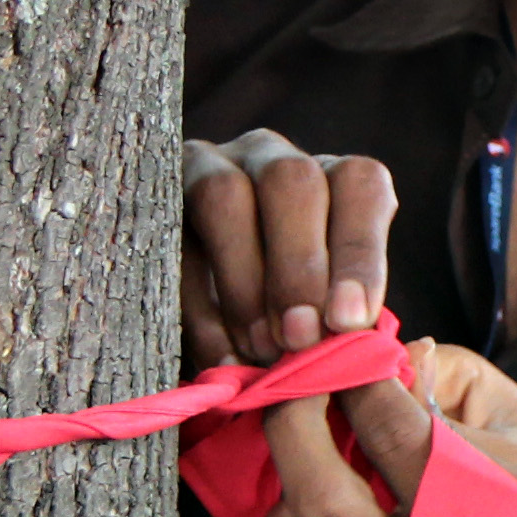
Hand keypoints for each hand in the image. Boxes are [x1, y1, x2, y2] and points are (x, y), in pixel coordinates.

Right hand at [183, 131, 396, 367]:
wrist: (218, 318)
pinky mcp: (157, 200)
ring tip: (260, 349)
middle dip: (297, 267)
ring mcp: (208, 168)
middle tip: (300, 339)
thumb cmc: (295, 316)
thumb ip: (342, 315)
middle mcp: (273, 158)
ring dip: (245, 282)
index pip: (360, 185)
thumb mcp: (328, 306)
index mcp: (332, 176)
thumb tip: (351, 342)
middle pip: (290, 182)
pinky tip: (220, 359)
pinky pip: (173, 242)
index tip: (350, 321)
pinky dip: (199, 309)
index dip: (359, 253)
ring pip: (224, 196)